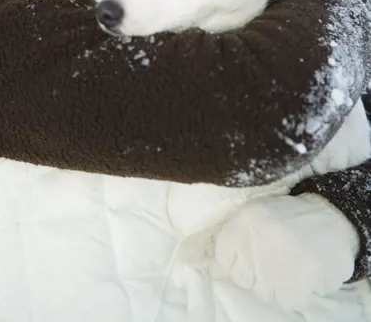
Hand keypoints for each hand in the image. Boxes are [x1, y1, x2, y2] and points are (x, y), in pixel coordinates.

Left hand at [211, 193, 358, 310]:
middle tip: (277, 252)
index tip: (257, 249)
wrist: (330, 218)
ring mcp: (276, 268)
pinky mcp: (296, 287)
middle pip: (243, 278)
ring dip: (278, 281)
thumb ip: (219, 236)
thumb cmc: (286, 216)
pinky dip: (296, 290)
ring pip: (264, 292)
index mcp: (241, 225)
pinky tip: (303, 269)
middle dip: (259, 270)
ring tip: (291, 258)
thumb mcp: (251, 215)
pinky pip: (287, 300)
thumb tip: (184, 257)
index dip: (240, 257)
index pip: (224, 259)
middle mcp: (254, 245)